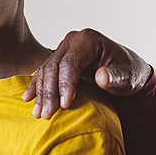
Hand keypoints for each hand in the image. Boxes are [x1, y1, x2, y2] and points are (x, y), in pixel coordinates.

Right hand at [23, 29, 150, 118]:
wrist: (125, 71)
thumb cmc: (128, 72)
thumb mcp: (127, 76)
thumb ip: (116, 77)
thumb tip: (102, 77)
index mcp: (88, 40)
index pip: (70, 63)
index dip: (65, 84)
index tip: (65, 105)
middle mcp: (72, 41)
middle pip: (54, 67)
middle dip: (50, 93)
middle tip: (47, 114)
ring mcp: (63, 49)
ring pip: (46, 71)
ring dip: (41, 94)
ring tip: (38, 114)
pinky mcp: (58, 60)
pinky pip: (43, 73)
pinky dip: (36, 87)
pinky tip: (28, 99)